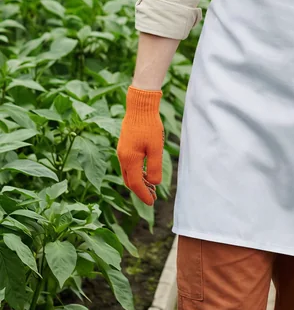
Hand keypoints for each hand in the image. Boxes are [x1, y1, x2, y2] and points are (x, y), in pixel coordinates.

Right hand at [116, 86, 164, 205]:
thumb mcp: (156, 148)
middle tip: (152, 196)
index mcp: (130, 160)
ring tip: (151, 185)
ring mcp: (122, 151)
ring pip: (128, 173)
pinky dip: (136, 172)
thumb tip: (155, 183)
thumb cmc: (149, 126)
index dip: (144, 195)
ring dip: (139, 181)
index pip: (136, 184)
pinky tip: (146, 171)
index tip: (152, 203)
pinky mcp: (124, 145)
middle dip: (141, 190)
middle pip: (130, 181)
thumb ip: (154, 167)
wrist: (140, 107)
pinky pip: (128, 164)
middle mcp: (122, 157)